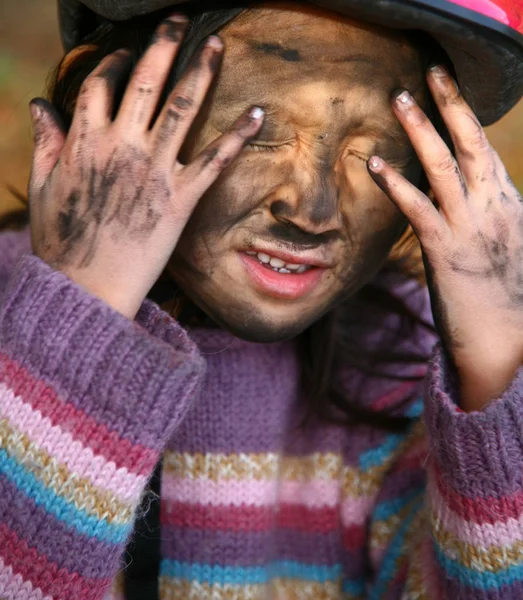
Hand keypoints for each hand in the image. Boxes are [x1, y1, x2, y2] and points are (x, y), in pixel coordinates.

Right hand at [28, 15, 263, 319]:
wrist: (87, 288)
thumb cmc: (62, 242)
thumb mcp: (43, 188)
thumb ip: (46, 142)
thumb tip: (40, 105)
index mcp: (84, 142)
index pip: (99, 86)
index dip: (112, 65)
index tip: (123, 55)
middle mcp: (122, 147)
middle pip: (144, 82)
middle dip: (162, 46)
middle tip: (179, 20)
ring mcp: (155, 171)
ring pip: (181, 108)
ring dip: (200, 71)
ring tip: (216, 44)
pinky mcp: (182, 198)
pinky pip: (215, 160)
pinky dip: (238, 135)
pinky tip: (258, 112)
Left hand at [368, 65, 522, 410]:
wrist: (508, 343)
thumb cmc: (506, 301)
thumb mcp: (505, 250)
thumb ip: (489, 221)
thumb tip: (470, 204)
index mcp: (509, 206)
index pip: (486, 153)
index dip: (468, 121)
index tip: (450, 95)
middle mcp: (493, 207)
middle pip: (473, 144)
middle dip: (453, 105)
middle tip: (434, 72)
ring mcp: (470, 226)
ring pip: (445, 165)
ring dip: (422, 129)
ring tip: (400, 98)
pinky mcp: (446, 250)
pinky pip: (418, 207)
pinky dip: (396, 183)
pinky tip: (376, 163)